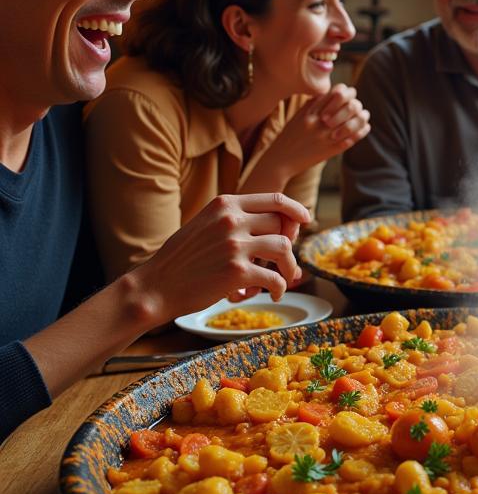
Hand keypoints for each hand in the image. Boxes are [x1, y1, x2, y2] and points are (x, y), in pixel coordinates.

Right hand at [132, 192, 310, 321]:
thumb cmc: (181, 259)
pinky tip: (274, 295)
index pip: (275, 199)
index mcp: (225, 204)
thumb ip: (235, 220)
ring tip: (285, 279)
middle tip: (285, 261)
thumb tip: (277, 227)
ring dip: (290, 266)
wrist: (155, 286)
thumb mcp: (206, 224)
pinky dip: (280, 287)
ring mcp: (235, 245)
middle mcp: (231, 220)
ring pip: (284, 247)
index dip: (295, 209)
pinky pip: (275, 277)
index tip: (305, 219)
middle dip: (289, 242)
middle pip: (282, 224)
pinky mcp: (237, 272)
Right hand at [258, 85, 370, 183]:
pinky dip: (361, 131)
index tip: (348, 95)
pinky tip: (364, 128)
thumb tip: (330, 93)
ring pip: (355, 121)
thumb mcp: (298, 116)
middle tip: (356, 106)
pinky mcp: (331, 150)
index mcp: (311, 111)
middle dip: (356, 104)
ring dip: (362, 117)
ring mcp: (326, 137)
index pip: (337, 93)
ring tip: (363, 116)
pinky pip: (353, 138)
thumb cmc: (289, 136)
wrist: (280, 160)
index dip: (346, 92)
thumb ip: (313, 104)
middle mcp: (320, 122)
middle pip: (350, 105)